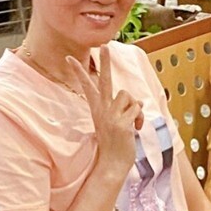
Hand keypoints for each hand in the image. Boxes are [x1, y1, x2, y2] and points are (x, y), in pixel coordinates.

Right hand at [70, 53, 143, 176]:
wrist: (112, 164)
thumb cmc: (115, 145)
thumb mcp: (117, 123)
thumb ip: (124, 110)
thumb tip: (139, 100)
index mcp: (98, 109)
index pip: (87, 86)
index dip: (78, 72)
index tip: (69, 58)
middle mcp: (102, 110)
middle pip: (104, 80)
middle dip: (104, 62)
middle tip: (104, 45)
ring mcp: (110, 116)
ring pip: (128, 95)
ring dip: (135, 108)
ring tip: (133, 123)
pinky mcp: (121, 123)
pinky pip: (137, 109)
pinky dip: (141, 119)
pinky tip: (136, 130)